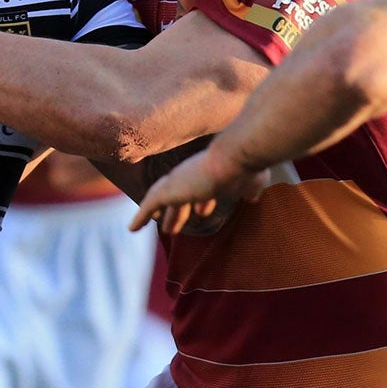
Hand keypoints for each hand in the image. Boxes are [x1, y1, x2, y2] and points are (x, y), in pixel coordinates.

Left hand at [129, 140, 270, 235]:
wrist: (234, 156)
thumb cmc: (245, 167)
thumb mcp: (252, 181)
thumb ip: (250, 189)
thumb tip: (253, 199)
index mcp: (213, 172)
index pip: (206, 189)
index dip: (204, 201)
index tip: (202, 211)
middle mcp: (194, 173)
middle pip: (184, 196)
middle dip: (181, 212)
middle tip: (176, 226)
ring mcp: (180, 180)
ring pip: (168, 201)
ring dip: (168, 216)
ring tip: (166, 230)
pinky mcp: (168, 190)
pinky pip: (149, 204)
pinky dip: (140, 216)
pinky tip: (132, 229)